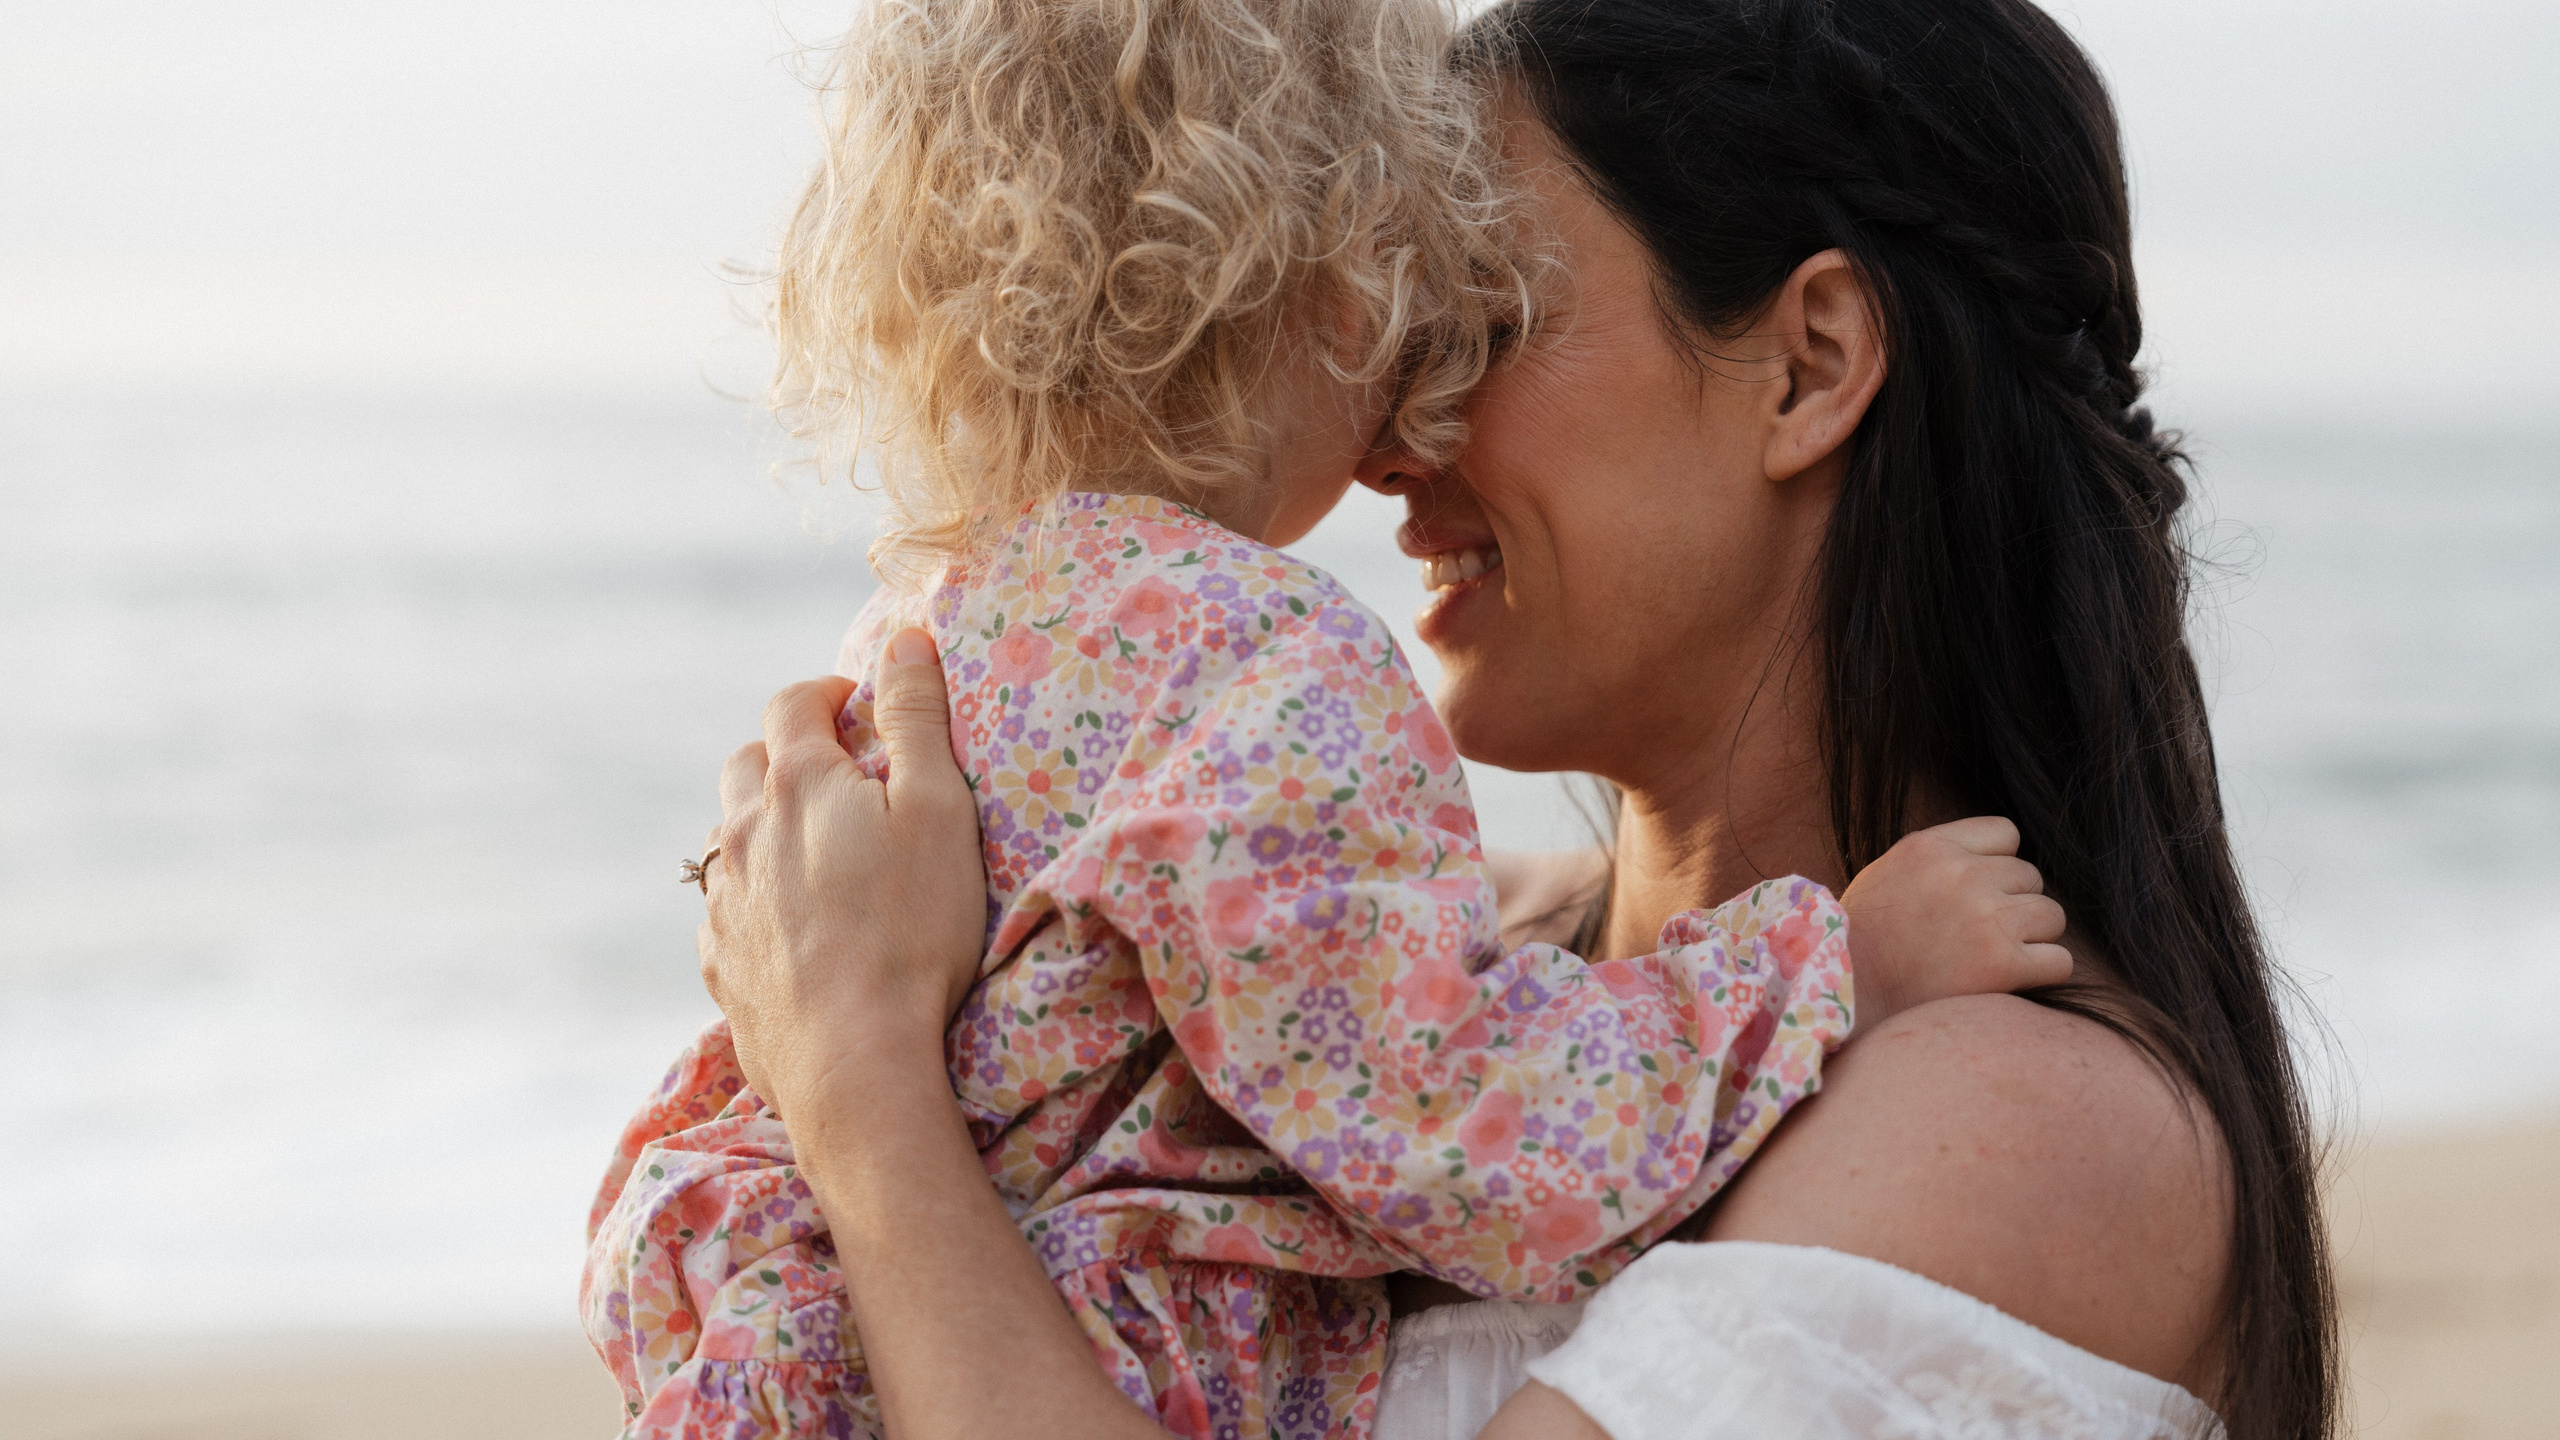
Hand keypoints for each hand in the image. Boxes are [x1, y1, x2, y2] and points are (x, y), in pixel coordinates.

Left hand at [696, 627, 987, 1121]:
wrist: (855, 1061)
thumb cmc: (913, 930)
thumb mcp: (939, 810)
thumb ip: (918, 717)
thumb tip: (903, 639)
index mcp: (797, 784)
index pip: (792, 703)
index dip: (827, 692)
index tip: (858, 705)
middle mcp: (742, 833)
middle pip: (746, 765)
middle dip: (787, 756)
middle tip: (840, 778)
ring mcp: (723, 902)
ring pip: (730, 839)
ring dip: (766, 829)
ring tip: (818, 855)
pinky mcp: (720, 964)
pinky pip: (726, 910)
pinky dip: (755, 899)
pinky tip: (794, 927)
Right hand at [1838, 816, 2070, 1027]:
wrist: (1850, 995)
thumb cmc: (1862, 942)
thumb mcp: (1889, 874)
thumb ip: (1939, 860)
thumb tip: (1991, 861)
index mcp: (1932, 847)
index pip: (2006, 833)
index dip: (1998, 864)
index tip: (1978, 892)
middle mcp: (1963, 875)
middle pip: (2031, 877)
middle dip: (2013, 905)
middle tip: (1981, 936)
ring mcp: (1986, 918)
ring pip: (2051, 915)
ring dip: (2032, 938)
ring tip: (1994, 959)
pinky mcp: (2003, 963)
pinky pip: (2060, 960)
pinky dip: (2044, 972)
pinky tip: (2012, 980)